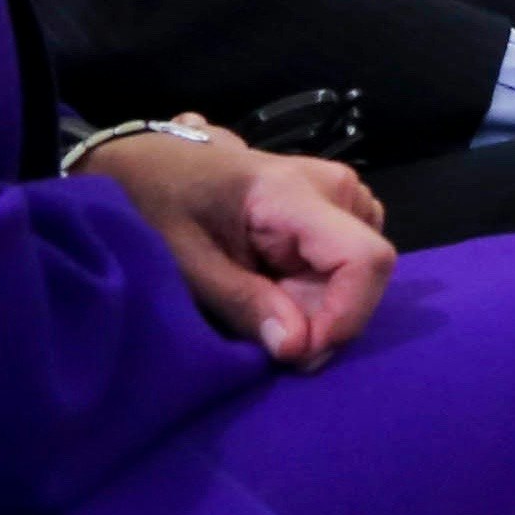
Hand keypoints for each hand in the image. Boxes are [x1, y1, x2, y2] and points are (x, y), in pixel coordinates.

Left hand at [83, 127, 392, 367]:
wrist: (150, 161)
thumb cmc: (157, 204)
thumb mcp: (184, 261)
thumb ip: (242, 303)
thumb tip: (298, 347)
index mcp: (293, 192)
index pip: (364, 258)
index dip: (346, 315)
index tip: (300, 353)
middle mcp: (335, 187)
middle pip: (364, 274)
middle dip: (323, 319)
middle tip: (265, 332)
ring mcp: (341, 194)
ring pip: (362, 272)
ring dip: (320, 305)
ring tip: (264, 300)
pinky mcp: (338, 206)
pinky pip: (349, 262)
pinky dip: (318, 289)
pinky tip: (276, 285)